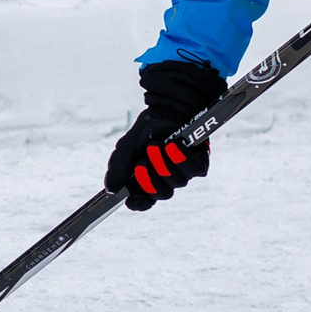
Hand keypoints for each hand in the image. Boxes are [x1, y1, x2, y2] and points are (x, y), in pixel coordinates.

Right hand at [105, 59, 226, 211]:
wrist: (166, 108)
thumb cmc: (147, 129)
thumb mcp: (126, 148)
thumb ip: (118, 168)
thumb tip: (111, 189)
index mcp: (149, 179)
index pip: (145, 200)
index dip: (139, 203)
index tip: (129, 200)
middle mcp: (167, 179)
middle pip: (162, 194)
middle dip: (150, 180)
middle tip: (140, 164)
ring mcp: (184, 172)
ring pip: (177, 182)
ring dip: (163, 164)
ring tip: (155, 145)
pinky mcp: (200, 162)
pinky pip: (193, 169)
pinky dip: (181, 158)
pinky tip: (172, 145)